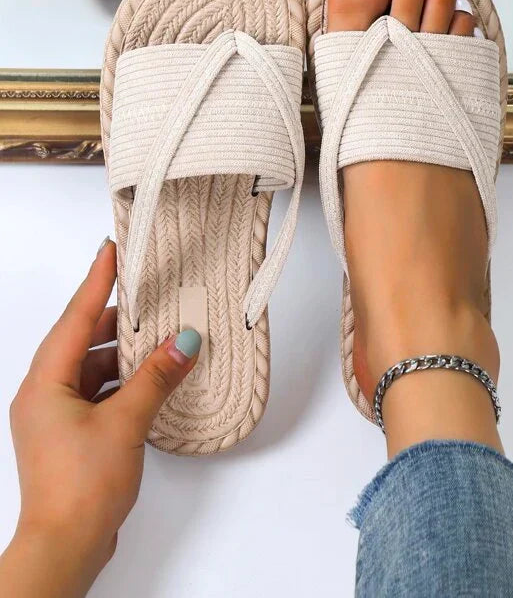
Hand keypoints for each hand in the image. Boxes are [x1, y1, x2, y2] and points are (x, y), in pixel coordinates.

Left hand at [0, 240, 200, 597]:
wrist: (65, 546)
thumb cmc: (81, 487)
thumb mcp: (125, 423)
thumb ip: (156, 378)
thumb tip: (183, 343)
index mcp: (45, 382)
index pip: (75, 317)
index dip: (96, 281)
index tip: (112, 250)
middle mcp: (44, 393)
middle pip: (83, 341)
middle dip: (118, 323)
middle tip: (151, 299)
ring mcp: (56, 415)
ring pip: (93, 368)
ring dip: (125, 357)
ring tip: (160, 342)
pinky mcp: (71, 434)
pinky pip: (98, 392)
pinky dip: (124, 384)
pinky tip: (152, 382)